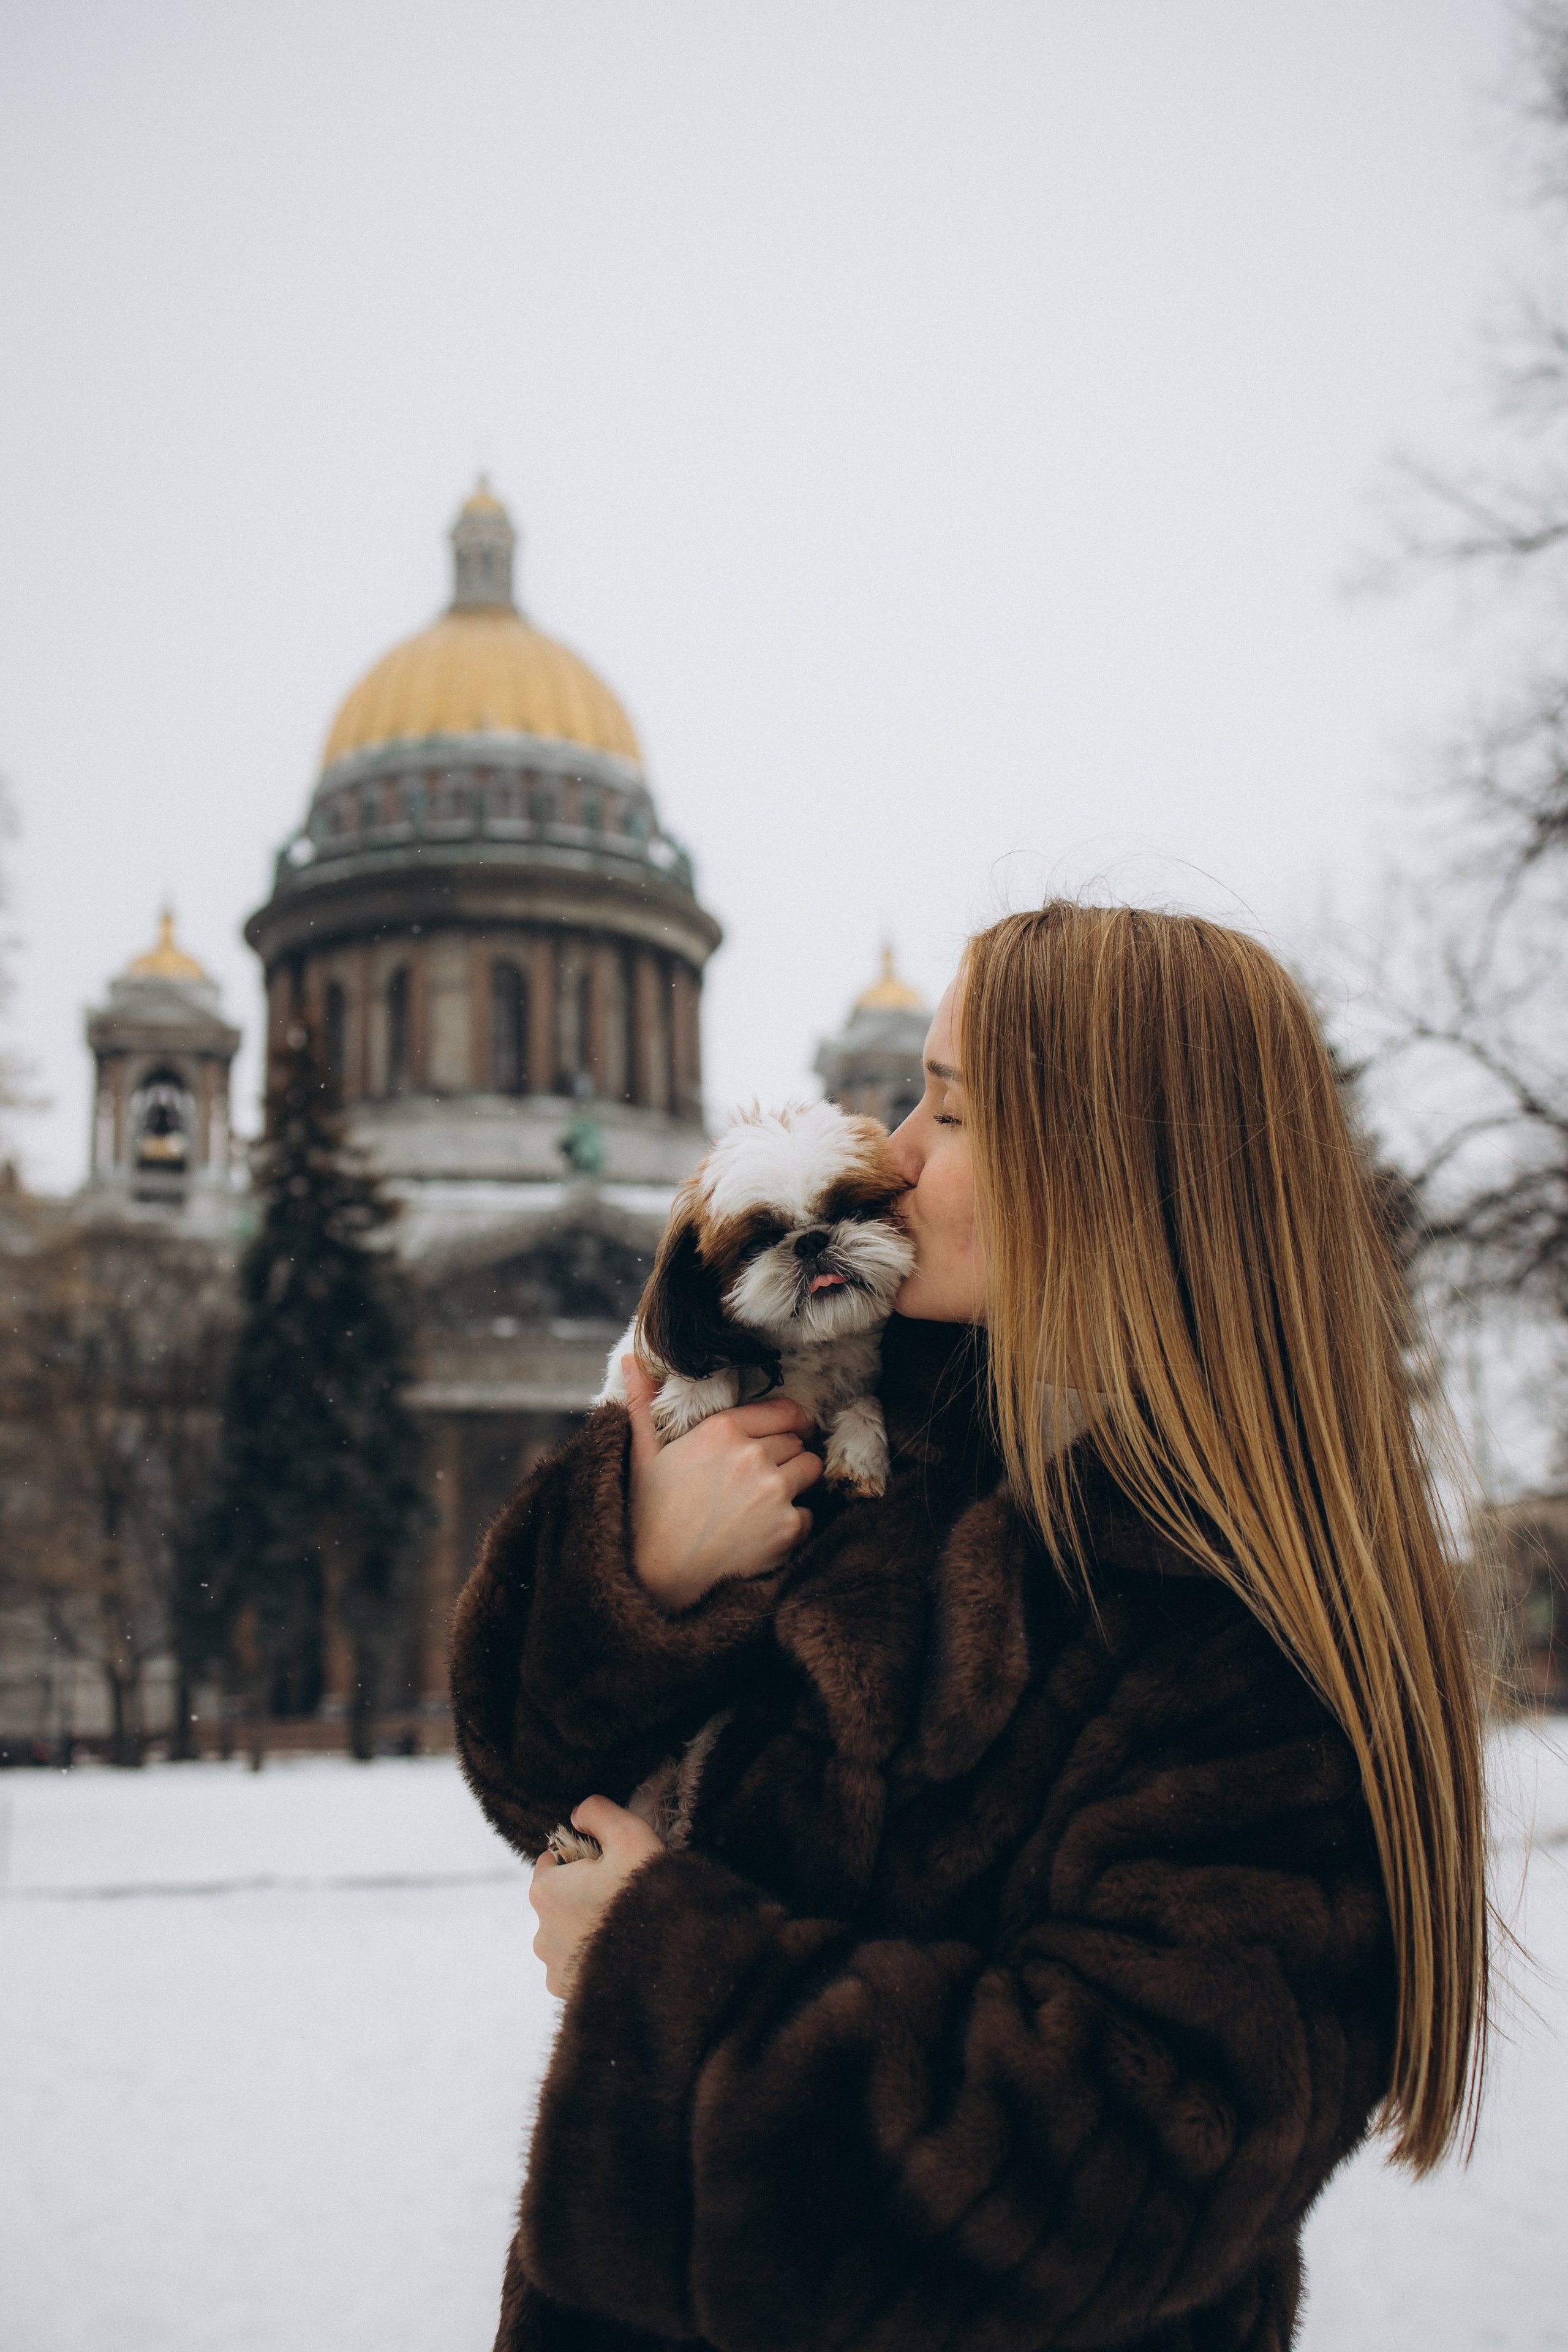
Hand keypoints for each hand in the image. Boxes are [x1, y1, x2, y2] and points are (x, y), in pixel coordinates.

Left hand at [530, 1795, 663, 1998]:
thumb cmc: (646, 1896)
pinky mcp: (566, 1993)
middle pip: (559, 1898)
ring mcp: (552, 1966)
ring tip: (625, 1929)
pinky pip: (573, 1967)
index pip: (552, 1861)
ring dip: (586, 1928)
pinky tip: (617, 1954)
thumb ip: (599, 1812)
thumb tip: (578, 1813)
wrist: (667, 1964)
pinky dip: (589, 1960)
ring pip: (566, 1933)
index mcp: (545, 1891)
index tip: (611, 1867)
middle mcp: (540, 1931)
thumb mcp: (629, 1836)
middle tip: (623, 1897)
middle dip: (583, 1894)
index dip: (583, 1858)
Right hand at [624, 1356, 821, 1610]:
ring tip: (763, 1502)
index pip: (784, 1410)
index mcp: (721, 1430)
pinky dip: (793, 1523)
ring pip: (810, 1470)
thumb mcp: (642, 1454)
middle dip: (785, 1455)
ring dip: (795, 1483)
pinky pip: (809, 1513)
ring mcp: (773, 1491)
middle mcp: (752, 1455)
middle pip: (797, 1441)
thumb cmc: (648, 1515)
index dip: (789, 1422)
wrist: (657, 1578)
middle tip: (759, 1478)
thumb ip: (643, 1403)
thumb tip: (630, 1359)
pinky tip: (761, 1533)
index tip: (787, 1433)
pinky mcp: (788, 1528)